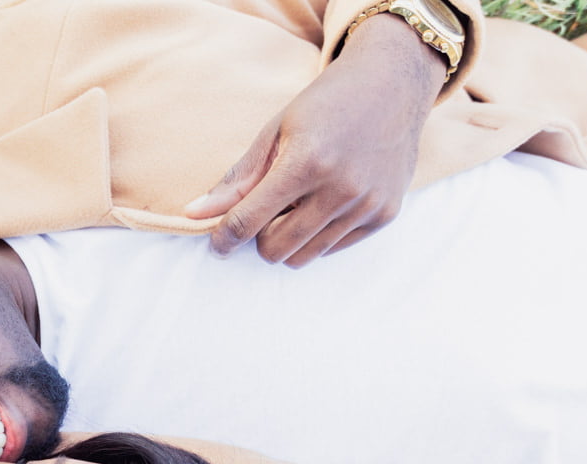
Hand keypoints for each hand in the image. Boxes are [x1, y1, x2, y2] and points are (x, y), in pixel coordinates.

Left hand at [183, 13, 445, 265]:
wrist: (392, 83)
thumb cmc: (326, 103)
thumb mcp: (275, 131)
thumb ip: (237, 179)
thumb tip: (194, 215)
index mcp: (305, 162)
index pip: (249, 221)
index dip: (224, 238)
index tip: (217, 243)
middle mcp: (340, 188)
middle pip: (275, 249)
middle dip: (260, 237)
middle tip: (265, 210)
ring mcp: (367, 204)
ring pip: (304, 256)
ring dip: (289, 238)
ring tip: (296, 203)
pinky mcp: (385, 214)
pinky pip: (333, 249)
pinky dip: (318, 235)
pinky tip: (324, 202)